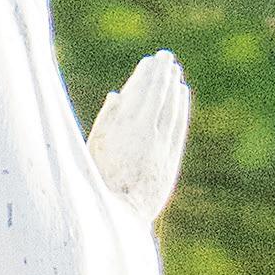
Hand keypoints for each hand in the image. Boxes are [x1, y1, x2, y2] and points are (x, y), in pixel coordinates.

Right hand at [87, 50, 190, 224]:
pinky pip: (179, 126)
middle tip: (166, 57)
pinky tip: (183, 94)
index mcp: (124, 128)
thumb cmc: (98, 182)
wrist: (118, 217)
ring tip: (175, 72)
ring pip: (172, 109)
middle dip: (163, 75)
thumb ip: (106, 121)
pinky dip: (182, 108)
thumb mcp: (92, 149)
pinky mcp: (171, 159)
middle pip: (159, 96)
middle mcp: (147, 134)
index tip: (150, 61)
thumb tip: (116, 95)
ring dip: (174, 88)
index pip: (142, 92)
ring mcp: (162, 147)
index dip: (148, 74)